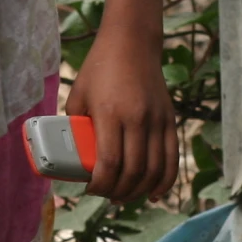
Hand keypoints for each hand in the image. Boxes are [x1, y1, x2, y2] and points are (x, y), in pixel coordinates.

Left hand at [67, 38, 179, 203]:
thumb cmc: (99, 69)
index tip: (91, 190)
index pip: (110, 162)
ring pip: (154, 169)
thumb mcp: (78, 95)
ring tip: (124, 197)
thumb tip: (69, 154)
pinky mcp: (170, 120)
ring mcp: (157, 120)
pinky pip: (172, 158)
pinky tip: (153, 193)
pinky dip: (165, 181)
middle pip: (133, 171)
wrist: (132, 44)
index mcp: (110, 113)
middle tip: (106, 196)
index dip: (101, 184)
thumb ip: (75, 125)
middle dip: (118, 192)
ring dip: (139, 191)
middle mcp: (137, 119)